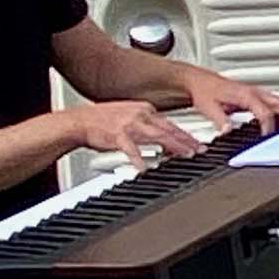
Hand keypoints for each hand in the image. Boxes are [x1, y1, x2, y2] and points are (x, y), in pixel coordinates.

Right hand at [66, 97, 198, 162]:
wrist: (79, 122)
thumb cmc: (103, 123)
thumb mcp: (131, 118)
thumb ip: (149, 127)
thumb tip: (165, 141)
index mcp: (145, 110)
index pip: (171, 123)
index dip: (186, 135)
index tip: (198, 144)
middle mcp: (140, 115)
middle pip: (169, 129)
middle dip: (187, 141)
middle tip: (200, 151)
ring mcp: (129, 125)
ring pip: (157, 136)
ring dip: (174, 147)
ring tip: (185, 155)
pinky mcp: (116, 136)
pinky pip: (131, 149)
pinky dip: (140, 159)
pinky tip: (145, 168)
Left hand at [183, 70, 278, 133]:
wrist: (199, 81)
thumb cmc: (204, 91)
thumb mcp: (208, 107)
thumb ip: (220, 120)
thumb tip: (228, 131)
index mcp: (246, 95)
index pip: (266, 113)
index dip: (269, 128)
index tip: (267, 140)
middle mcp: (256, 92)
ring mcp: (258, 93)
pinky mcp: (257, 96)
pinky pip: (278, 103)